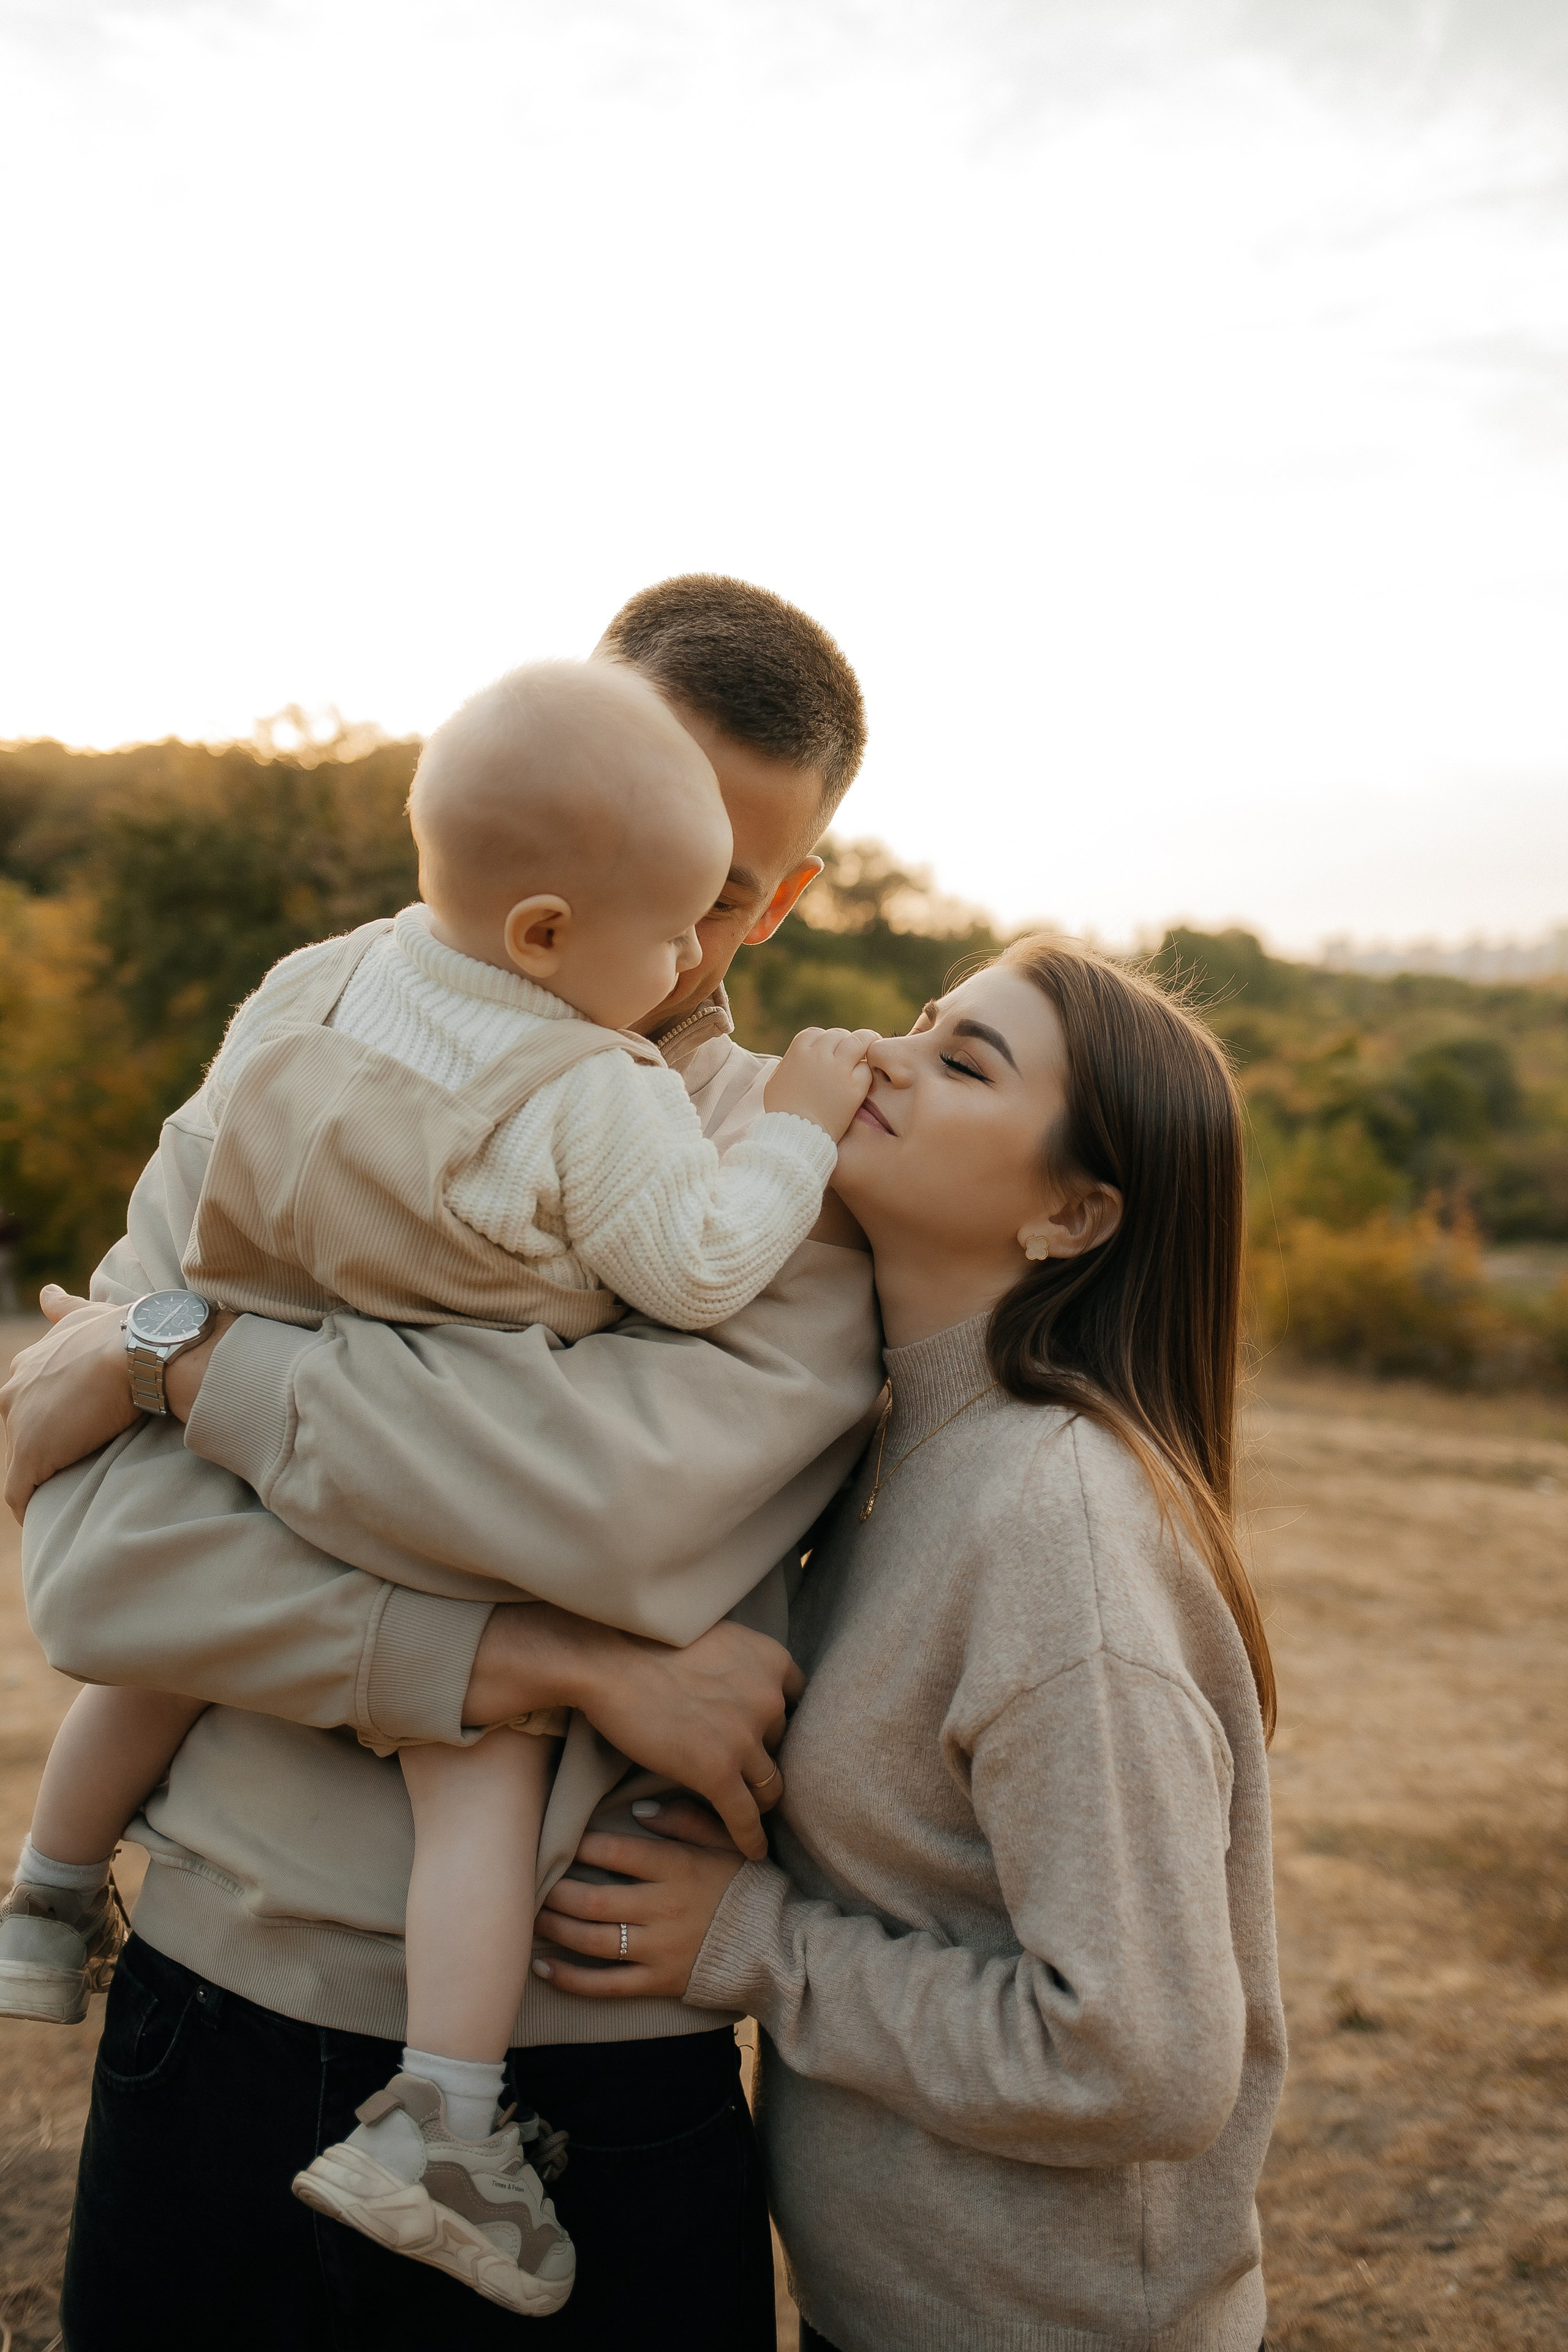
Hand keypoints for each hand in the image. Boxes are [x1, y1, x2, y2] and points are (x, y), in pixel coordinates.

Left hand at [0, 1286, 233, 1521]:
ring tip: (69, 1488)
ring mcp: (20, 1423)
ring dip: (43, 1474)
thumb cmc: (127, 1329)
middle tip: (79, 1458)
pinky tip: (42, 1514)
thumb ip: (63, 1308)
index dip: (52, 1416)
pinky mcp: (31, 1454)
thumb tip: (46, 1293)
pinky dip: (29, 1504)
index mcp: (29, 1363)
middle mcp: (14, 1390)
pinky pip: (20, 1491)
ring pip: (22, 1460)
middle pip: (22, 1430)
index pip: (30, 1400)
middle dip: (45, 1445)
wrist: (142, 1349)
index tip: (74, 1427)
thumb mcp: (88, 1312)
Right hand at [465, 1609, 799, 1859]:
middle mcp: (769, 1698)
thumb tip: (743, 1686)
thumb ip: (741, 1666)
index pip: (797, 1702)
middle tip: (750, 1775)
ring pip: (770, 1786)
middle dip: (765, 1758)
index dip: (781, 1723)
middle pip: (781, 1743)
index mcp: (772, 1661)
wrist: (608, 1661)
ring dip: (761, 1801)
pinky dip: (751, 1838)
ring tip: (754, 1815)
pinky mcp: (718, 1772)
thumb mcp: (717, 1640)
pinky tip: (753, 1851)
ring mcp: (745, 1737)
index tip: (771, 1738)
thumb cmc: (649, 1646)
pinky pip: (745, 1817)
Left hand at [532, 1821, 747, 1999]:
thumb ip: (686, 1820)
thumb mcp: (727, 1843)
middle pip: (594, 1901)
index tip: (559, 1837)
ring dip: (555, 1929)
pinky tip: (542, 1967)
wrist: (779, 1947)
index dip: (582, 1845)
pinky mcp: (659, 1983)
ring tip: (531, 1917)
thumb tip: (638, 1809)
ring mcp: (659, 1950)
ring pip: (593, 1941)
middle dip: (556, 1891)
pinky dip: (570, 1979)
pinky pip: (606, 1986)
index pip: (618, 1853)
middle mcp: (663, 1909)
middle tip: (531, 1881)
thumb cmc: (748, 1887)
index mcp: (678, 1869)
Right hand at [764, 1027, 877, 1140]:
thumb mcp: (776, 1080)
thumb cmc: (782, 1111)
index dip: (824, 1040)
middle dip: (844, 1041)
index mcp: (799, 1052)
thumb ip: (789, 1063)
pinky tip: (863, 1076)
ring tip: (871, 1044)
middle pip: (838, 1034)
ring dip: (865, 1041)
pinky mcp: (854, 1087)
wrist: (795, 1134)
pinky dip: (865, 1070)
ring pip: (859, 1041)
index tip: (829, 1048)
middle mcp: (819, 1055)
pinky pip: (866, 1068)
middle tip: (852, 1048)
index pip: (817, 1033)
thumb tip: (798, 1057)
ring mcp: (838, 1070)